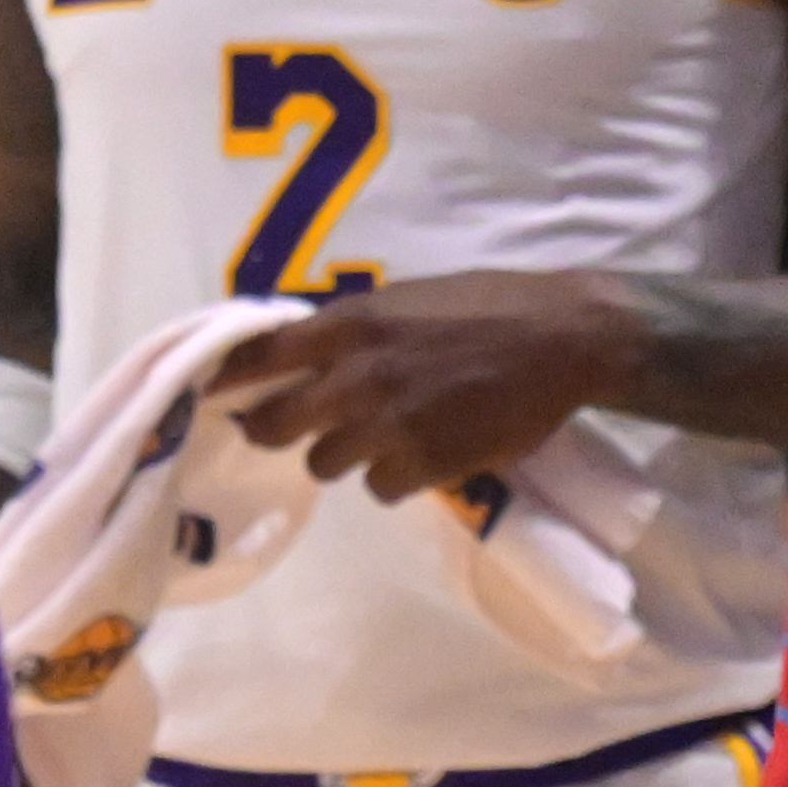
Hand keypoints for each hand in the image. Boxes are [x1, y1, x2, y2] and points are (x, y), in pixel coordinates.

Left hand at [213, 272, 646, 498]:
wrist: (572, 340)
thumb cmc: (498, 305)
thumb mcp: (416, 297)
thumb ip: (359, 326)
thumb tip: (307, 349)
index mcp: (353, 325)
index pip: (255, 358)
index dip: (228, 381)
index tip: (215, 394)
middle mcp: (358, 376)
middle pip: (273, 426)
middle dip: (285, 430)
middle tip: (310, 427)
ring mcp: (388, 425)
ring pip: (323, 464)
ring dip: (348, 455)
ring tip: (389, 438)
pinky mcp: (423, 465)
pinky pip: (378, 489)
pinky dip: (396, 477)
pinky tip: (426, 455)